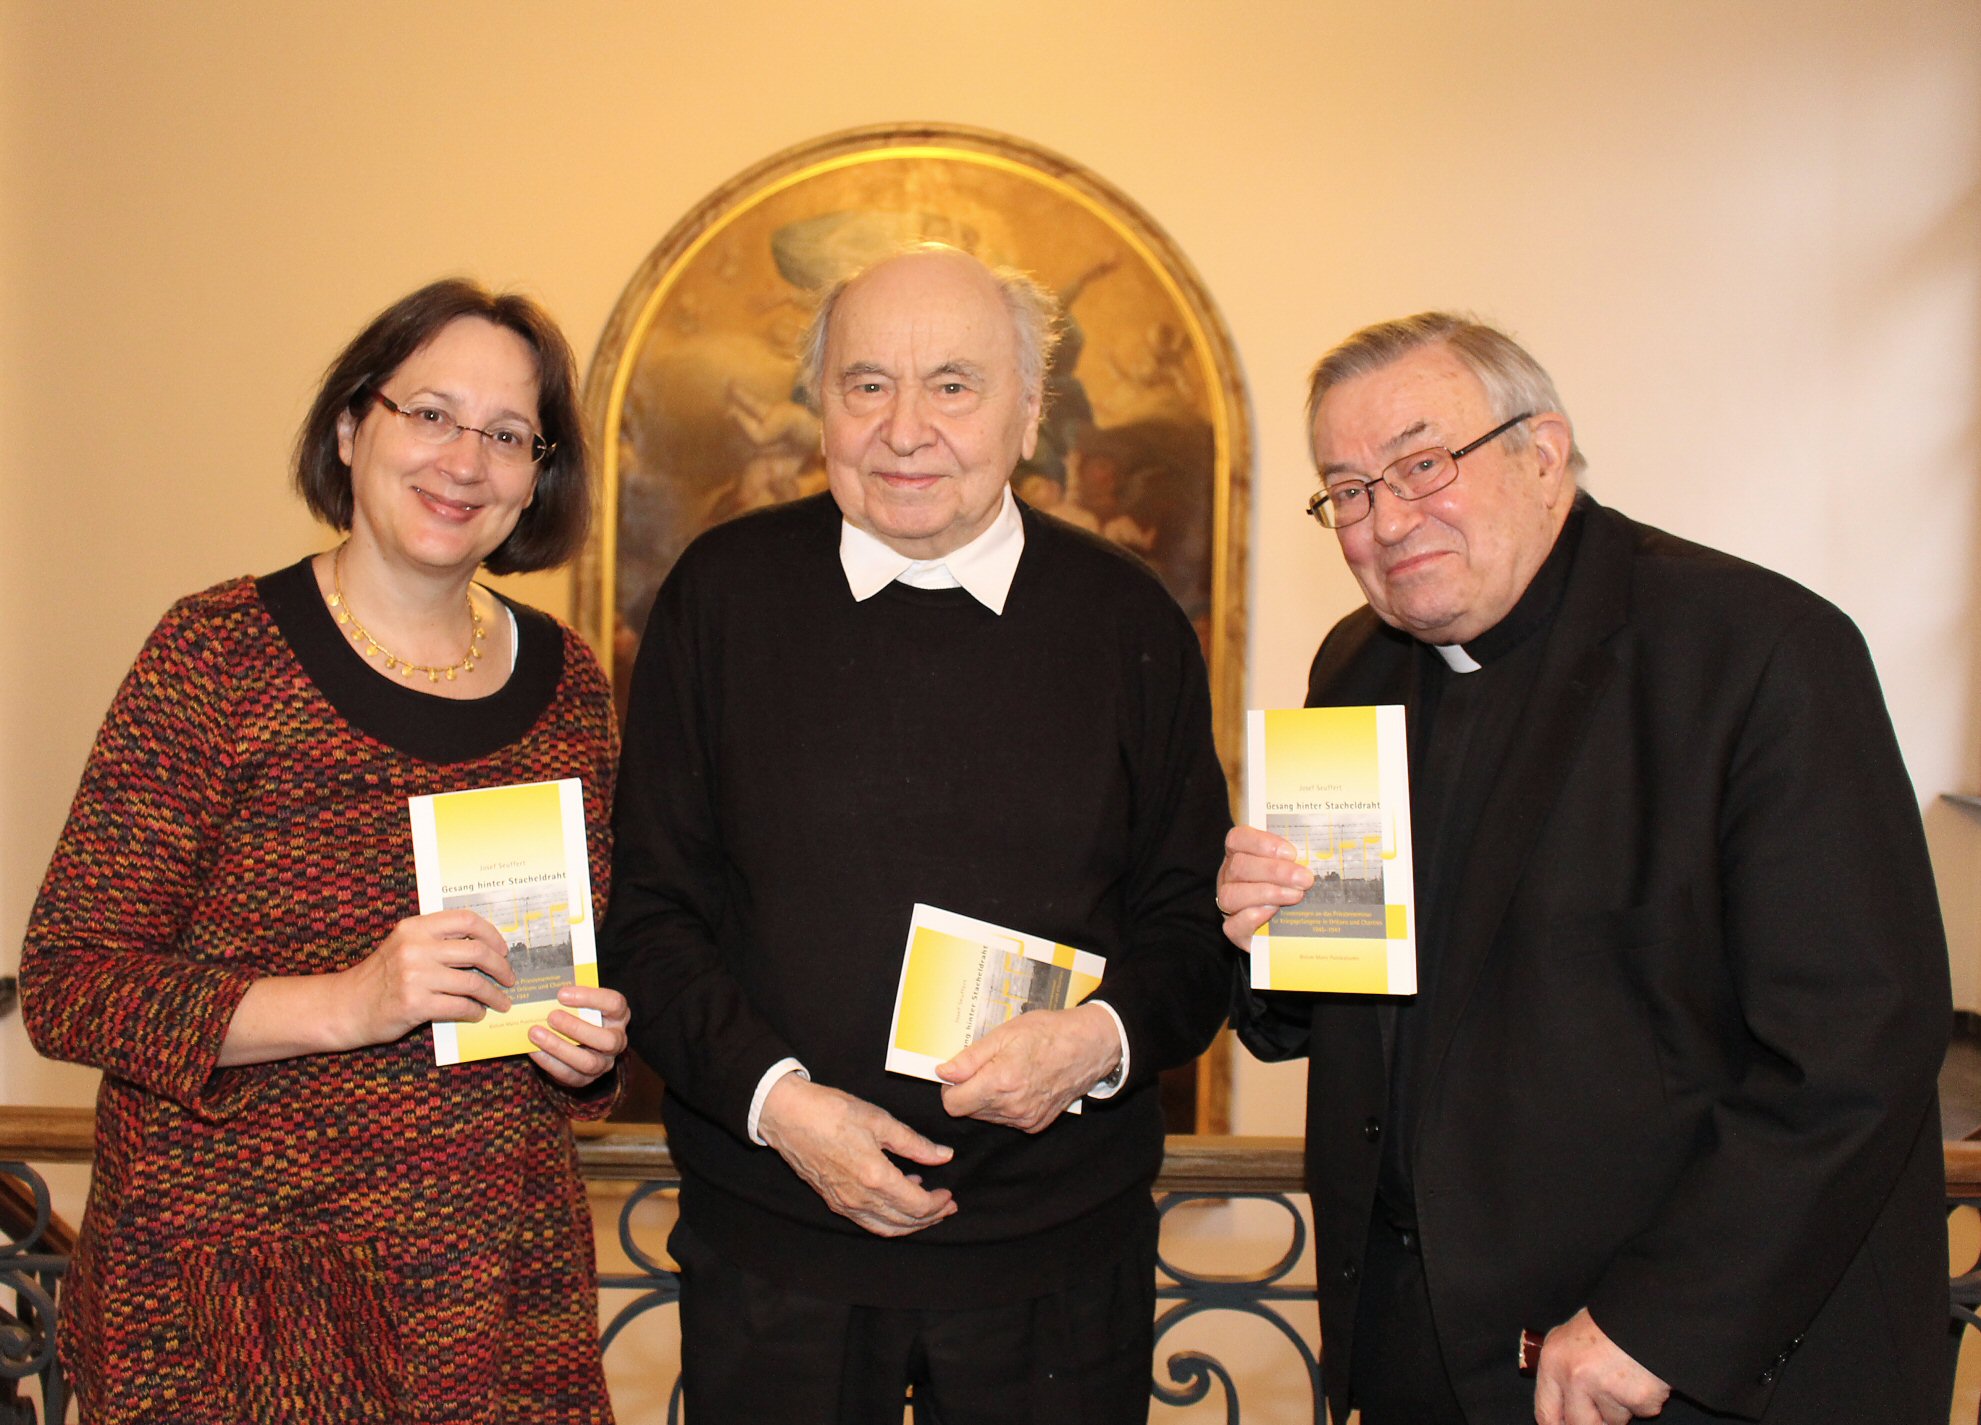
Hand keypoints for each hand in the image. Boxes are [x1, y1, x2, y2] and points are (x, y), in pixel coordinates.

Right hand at [335, 909, 515, 1047]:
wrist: (346, 1006)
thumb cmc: (381, 977)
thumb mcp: (403, 946)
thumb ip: (435, 940)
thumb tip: (485, 946)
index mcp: (415, 928)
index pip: (465, 920)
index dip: (491, 934)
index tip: (503, 949)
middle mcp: (415, 947)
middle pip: (476, 951)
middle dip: (501, 967)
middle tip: (510, 978)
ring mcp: (415, 976)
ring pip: (472, 982)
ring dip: (493, 995)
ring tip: (501, 1001)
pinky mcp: (415, 1004)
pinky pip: (459, 1006)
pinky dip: (474, 1011)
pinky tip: (477, 1013)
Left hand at [529, 985, 628, 1088]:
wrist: (578, 1043)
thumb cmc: (579, 1013)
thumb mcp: (582, 1001)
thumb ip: (572, 994)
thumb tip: (547, 985)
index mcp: (619, 1015)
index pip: (614, 1003)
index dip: (590, 997)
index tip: (561, 993)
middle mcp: (617, 1040)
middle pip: (606, 1039)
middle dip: (576, 1028)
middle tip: (551, 1016)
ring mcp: (604, 1063)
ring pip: (588, 1062)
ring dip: (559, 1047)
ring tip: (535, 1033)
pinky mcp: (586, 1079)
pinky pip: (569, 1075)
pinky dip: (549, 1062)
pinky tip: (533, 1049)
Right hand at [757, 1076, 956, 1236]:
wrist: (787, 1115)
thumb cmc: (831, 1112)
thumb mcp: (879, 1120)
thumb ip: (914, 1143)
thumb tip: (944, 1156)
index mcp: (875, 1177)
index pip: (917, 1205)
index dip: (938, 1204)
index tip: (950, 1194)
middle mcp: (859, 1198)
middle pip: (904, 1222)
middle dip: (930, 1218)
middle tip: (947, 1206)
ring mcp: (844, 1204)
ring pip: (886, 1228)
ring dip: (911, 1224)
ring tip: (928, 1209)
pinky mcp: (833, 1201)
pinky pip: (868, 1222)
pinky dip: (888, 1219)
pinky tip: (896, 1197)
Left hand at [935, 1003, 1118, 1131]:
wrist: (1088, 1047)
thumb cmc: (1047, 1033)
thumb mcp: (1004, 1034)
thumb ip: (970, 1058)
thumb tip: (943, 1072)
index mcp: (1000, 1082)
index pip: (953, 1103)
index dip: (950, 1086)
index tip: (959, 1071)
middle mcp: (1012, 1107)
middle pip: (968, 1110)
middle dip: (969, 1090)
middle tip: (985, 1065)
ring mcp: (1025, 1118)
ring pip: (986, 1116)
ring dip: (986, 1098)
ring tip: (1005, 1071)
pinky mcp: (1036, 1124)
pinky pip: (1006, 1119)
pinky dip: (1005, 1104)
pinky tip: (1019, 1083)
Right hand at [1216, 825, 1313, 948]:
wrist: (1290, 929)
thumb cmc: (1293, 886)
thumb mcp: (1295, 866)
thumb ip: (1301, 857)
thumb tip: (1321, 852)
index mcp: (1241, 854)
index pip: (1238, 839)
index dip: (1261, 842)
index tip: (1291, 853)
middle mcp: (1229, 877)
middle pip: (1239, 867)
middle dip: (1274, 871)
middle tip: (1305, 879)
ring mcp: (1228, 904)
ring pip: (1232, 895)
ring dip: (1266, 893)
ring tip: (1295, 896)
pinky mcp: (1234, 930)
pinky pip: (1233, 925)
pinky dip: (1251, 918)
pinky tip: (1272, 912)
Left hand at [1533, 1308, 1669, 1424]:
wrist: (1647, 1308)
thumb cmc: (1607, 1323)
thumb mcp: (1570, 1338)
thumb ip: (1561, 1371)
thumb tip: (1560, 1410)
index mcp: (1554, 1361)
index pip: (1546, 1413)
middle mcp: (1575, 1377)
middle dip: (1594, 1422)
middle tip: (1604, 1408)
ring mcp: (1607, 1389)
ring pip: (1614, 1420)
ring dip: (1623, 1407)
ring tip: (1625, 1375)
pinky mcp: (1638, 1397)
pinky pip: (1642, 1411)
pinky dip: (1645, 1400)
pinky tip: (1644, 1375)